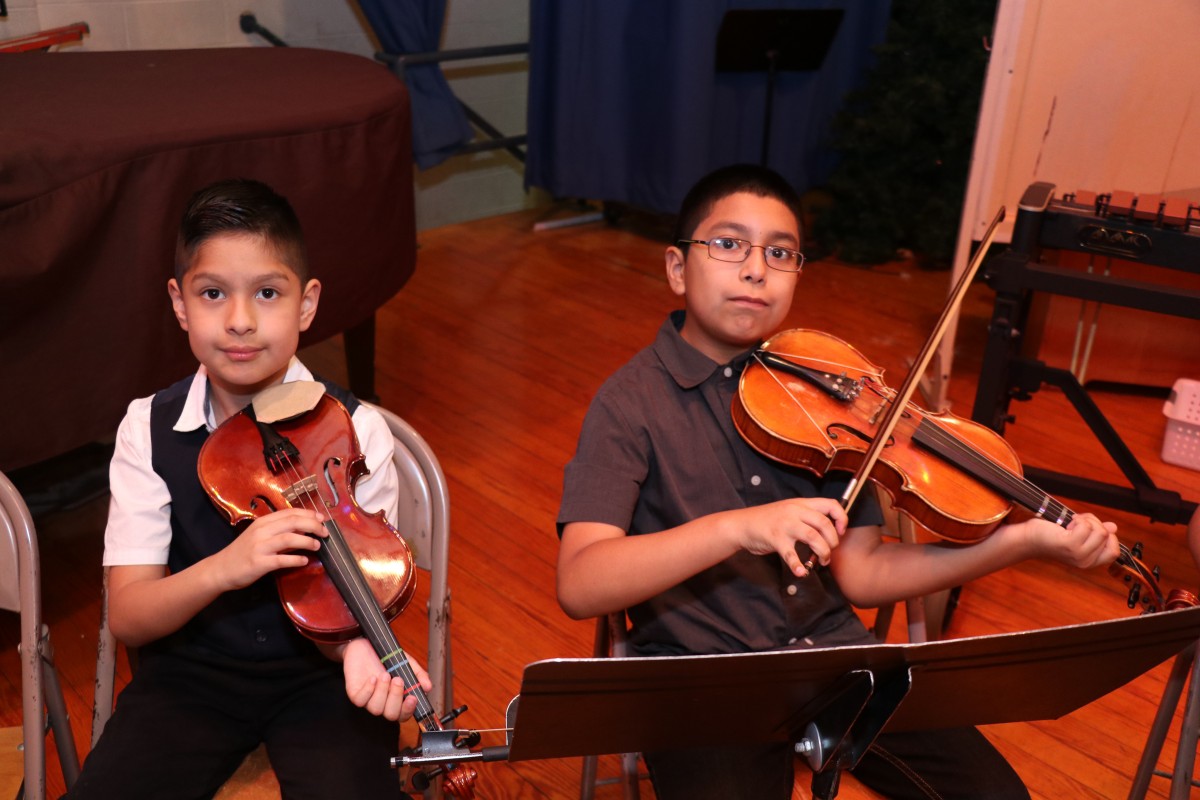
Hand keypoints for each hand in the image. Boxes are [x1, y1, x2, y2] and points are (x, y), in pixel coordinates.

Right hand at [209, 508, 325, 590]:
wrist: (221, 569)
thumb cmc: (243, 552)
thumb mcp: (260, 536)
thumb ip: (279, 531)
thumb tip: (305, 530)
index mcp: (263, 522)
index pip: (290, 513)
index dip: (308, 514)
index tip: (322, 518)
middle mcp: (261, 531)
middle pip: (292, 522)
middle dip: (313, 525)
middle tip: (325, 532)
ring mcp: (259, 547)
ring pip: (289, 539)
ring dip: (307, 541)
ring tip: (317, 546)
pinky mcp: (259, 563)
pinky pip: (281, 560)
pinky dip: (296, 559)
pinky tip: (304, 561)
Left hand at [343, 637, 431, 720]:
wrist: (364, 645)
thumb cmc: (385, 656)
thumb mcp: (405, 662)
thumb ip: (417, 674)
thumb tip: (428, 687)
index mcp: (397, 698)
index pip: (403, 714)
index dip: (408, 710)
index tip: (412, 697)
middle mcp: (383, 702)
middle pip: (391, 715)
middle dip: (396, 698)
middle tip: (398, 680)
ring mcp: (369, 700)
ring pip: (376, 709)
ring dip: (382, 692)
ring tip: (385, 674)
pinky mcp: (355, 694)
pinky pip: (361, 701)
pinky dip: (368, 690)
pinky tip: (372, 678)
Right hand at [732, 497, 847, 576]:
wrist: (742, 524)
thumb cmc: (767, 520)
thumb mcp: (789, 511)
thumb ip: (807, 517)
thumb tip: (828, 533)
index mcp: (801, 504)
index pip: (831, 504)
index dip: (841, 518)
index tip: (841, 532)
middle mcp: (795, 511)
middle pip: (824, 523)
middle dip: (833, 541)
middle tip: (830, 551)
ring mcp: (785, 524)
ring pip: (813, 537)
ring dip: (822, 552)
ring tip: (821, 561)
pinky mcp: (775, 539)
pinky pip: (791, 554)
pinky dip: (797, 565)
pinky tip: (801, 572)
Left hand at [1017, 512, 1118, 568]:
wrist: (1029, 539)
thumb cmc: (1051, 535)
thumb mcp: (1078, 534)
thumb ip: (1096, 532)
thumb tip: (1113, 527)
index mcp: (1090, 561)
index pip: (1114, 552)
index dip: (1108, 536)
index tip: (1091, 529)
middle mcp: (1086, 561)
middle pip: (1107, 536)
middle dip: (1095, 523)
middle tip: (1077, 523)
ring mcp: (1079, 555)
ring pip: (1100, 530)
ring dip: (1086, 520)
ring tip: (1071, 524)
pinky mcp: (1070, 545)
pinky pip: (1086, 526)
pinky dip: (1078, 520)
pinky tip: (1066, 525)